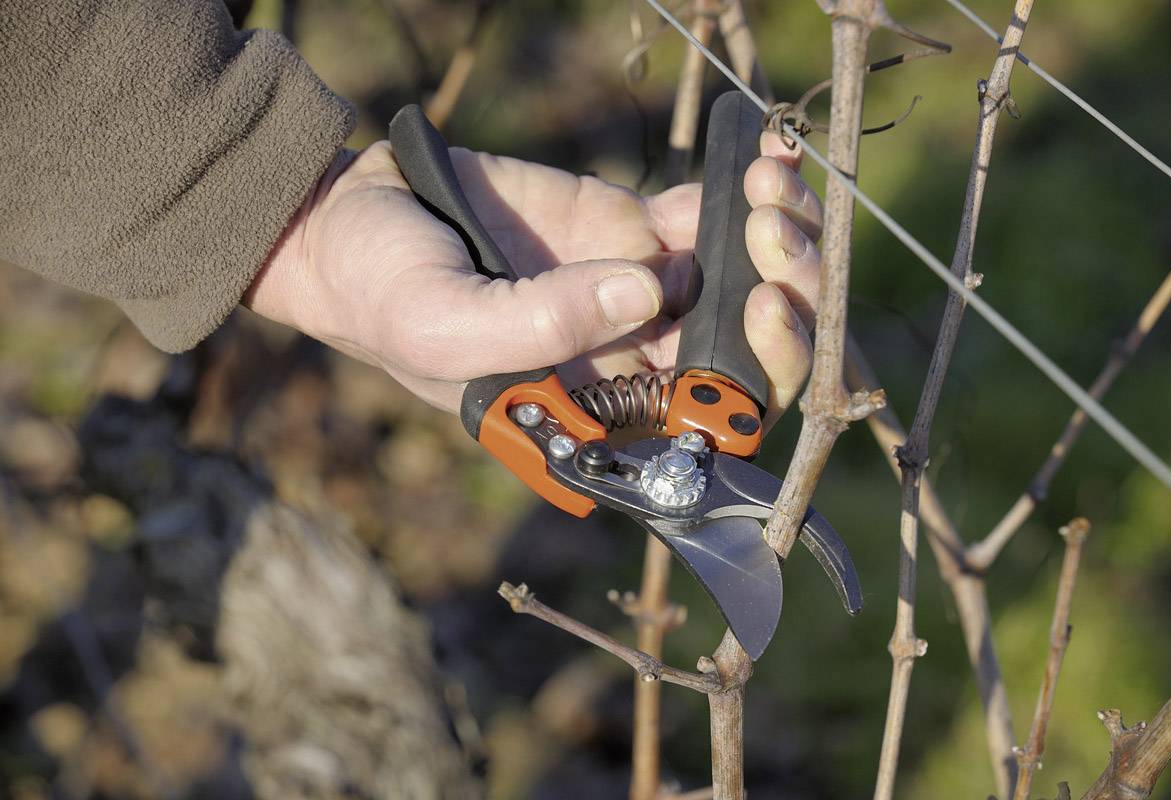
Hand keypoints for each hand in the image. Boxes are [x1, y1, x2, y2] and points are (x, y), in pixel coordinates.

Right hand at [245, 135, 822, 428]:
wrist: (357, 214)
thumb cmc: (383, 292)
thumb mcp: (444, 323)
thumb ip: (541, 324)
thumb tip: (650, 290)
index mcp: (593, 416)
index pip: (704, 425)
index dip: (757, 379)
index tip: (761, 310)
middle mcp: (630, 365)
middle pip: (747, 358)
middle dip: (791, 303)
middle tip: (775, 238)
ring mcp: (636, 295)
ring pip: (746, 285)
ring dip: (780, 238)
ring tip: (768, 186)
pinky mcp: (630, 231)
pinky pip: (709, 220)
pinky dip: (748, 191)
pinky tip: (762, 158)